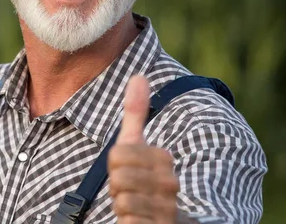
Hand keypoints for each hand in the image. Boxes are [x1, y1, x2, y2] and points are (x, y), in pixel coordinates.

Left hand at [108, 75, 179, 223]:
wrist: (163, 220)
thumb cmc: (143, 179)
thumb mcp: (136, 146)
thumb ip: (136, 113)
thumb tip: (138, 75)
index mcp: (165, 161)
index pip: (118, 154)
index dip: (115, 163)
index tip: (128, 169)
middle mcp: (171, 185)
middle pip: (119, 177)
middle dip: (117, 186)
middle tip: (129, 188)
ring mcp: (168, 211)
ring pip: (123, 201)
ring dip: (122, 205)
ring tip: (135, 204)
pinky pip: (129, 221)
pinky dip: (128, 222)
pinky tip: (139, 220)